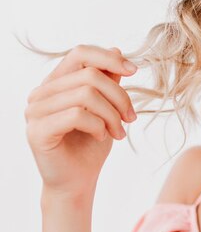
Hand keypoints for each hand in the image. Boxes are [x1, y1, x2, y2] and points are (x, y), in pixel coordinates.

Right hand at [25, 45, 137, 197]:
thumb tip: (117, 50)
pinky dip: (98, 125)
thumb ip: (108, 80)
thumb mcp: (107, 107)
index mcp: (56, 82)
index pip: (80, 53)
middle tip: (131, 118)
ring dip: (112, 115)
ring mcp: (35, 111)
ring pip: (86, 94)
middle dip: (119, 97)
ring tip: (118, 131)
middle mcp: (41, 93)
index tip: (134, 71)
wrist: (78, 181)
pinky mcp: (37, 131)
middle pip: (90, 75)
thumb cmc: (91, 144)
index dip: (109, 58)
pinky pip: (76, 115)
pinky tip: (102, 136)